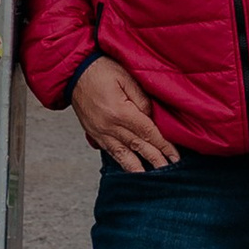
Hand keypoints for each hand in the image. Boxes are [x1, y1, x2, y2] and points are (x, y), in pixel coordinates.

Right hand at [72, 56, 176, 172]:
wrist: (73, 72)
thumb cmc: (101, 70)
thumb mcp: (126, 77)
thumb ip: (141, 99)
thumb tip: (151, 118)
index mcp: (120, 112)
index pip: (147, 132)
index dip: (163, 145)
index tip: (174, 155)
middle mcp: (109, 126)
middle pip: (138, 146)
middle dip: (155, 159)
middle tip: (169, 170)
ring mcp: (100, 132)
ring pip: (122, 154)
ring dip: (137, 167)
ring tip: (149, 178)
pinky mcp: (93, 133)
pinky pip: (109, 151)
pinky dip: (121, 161)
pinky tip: (129, 167)